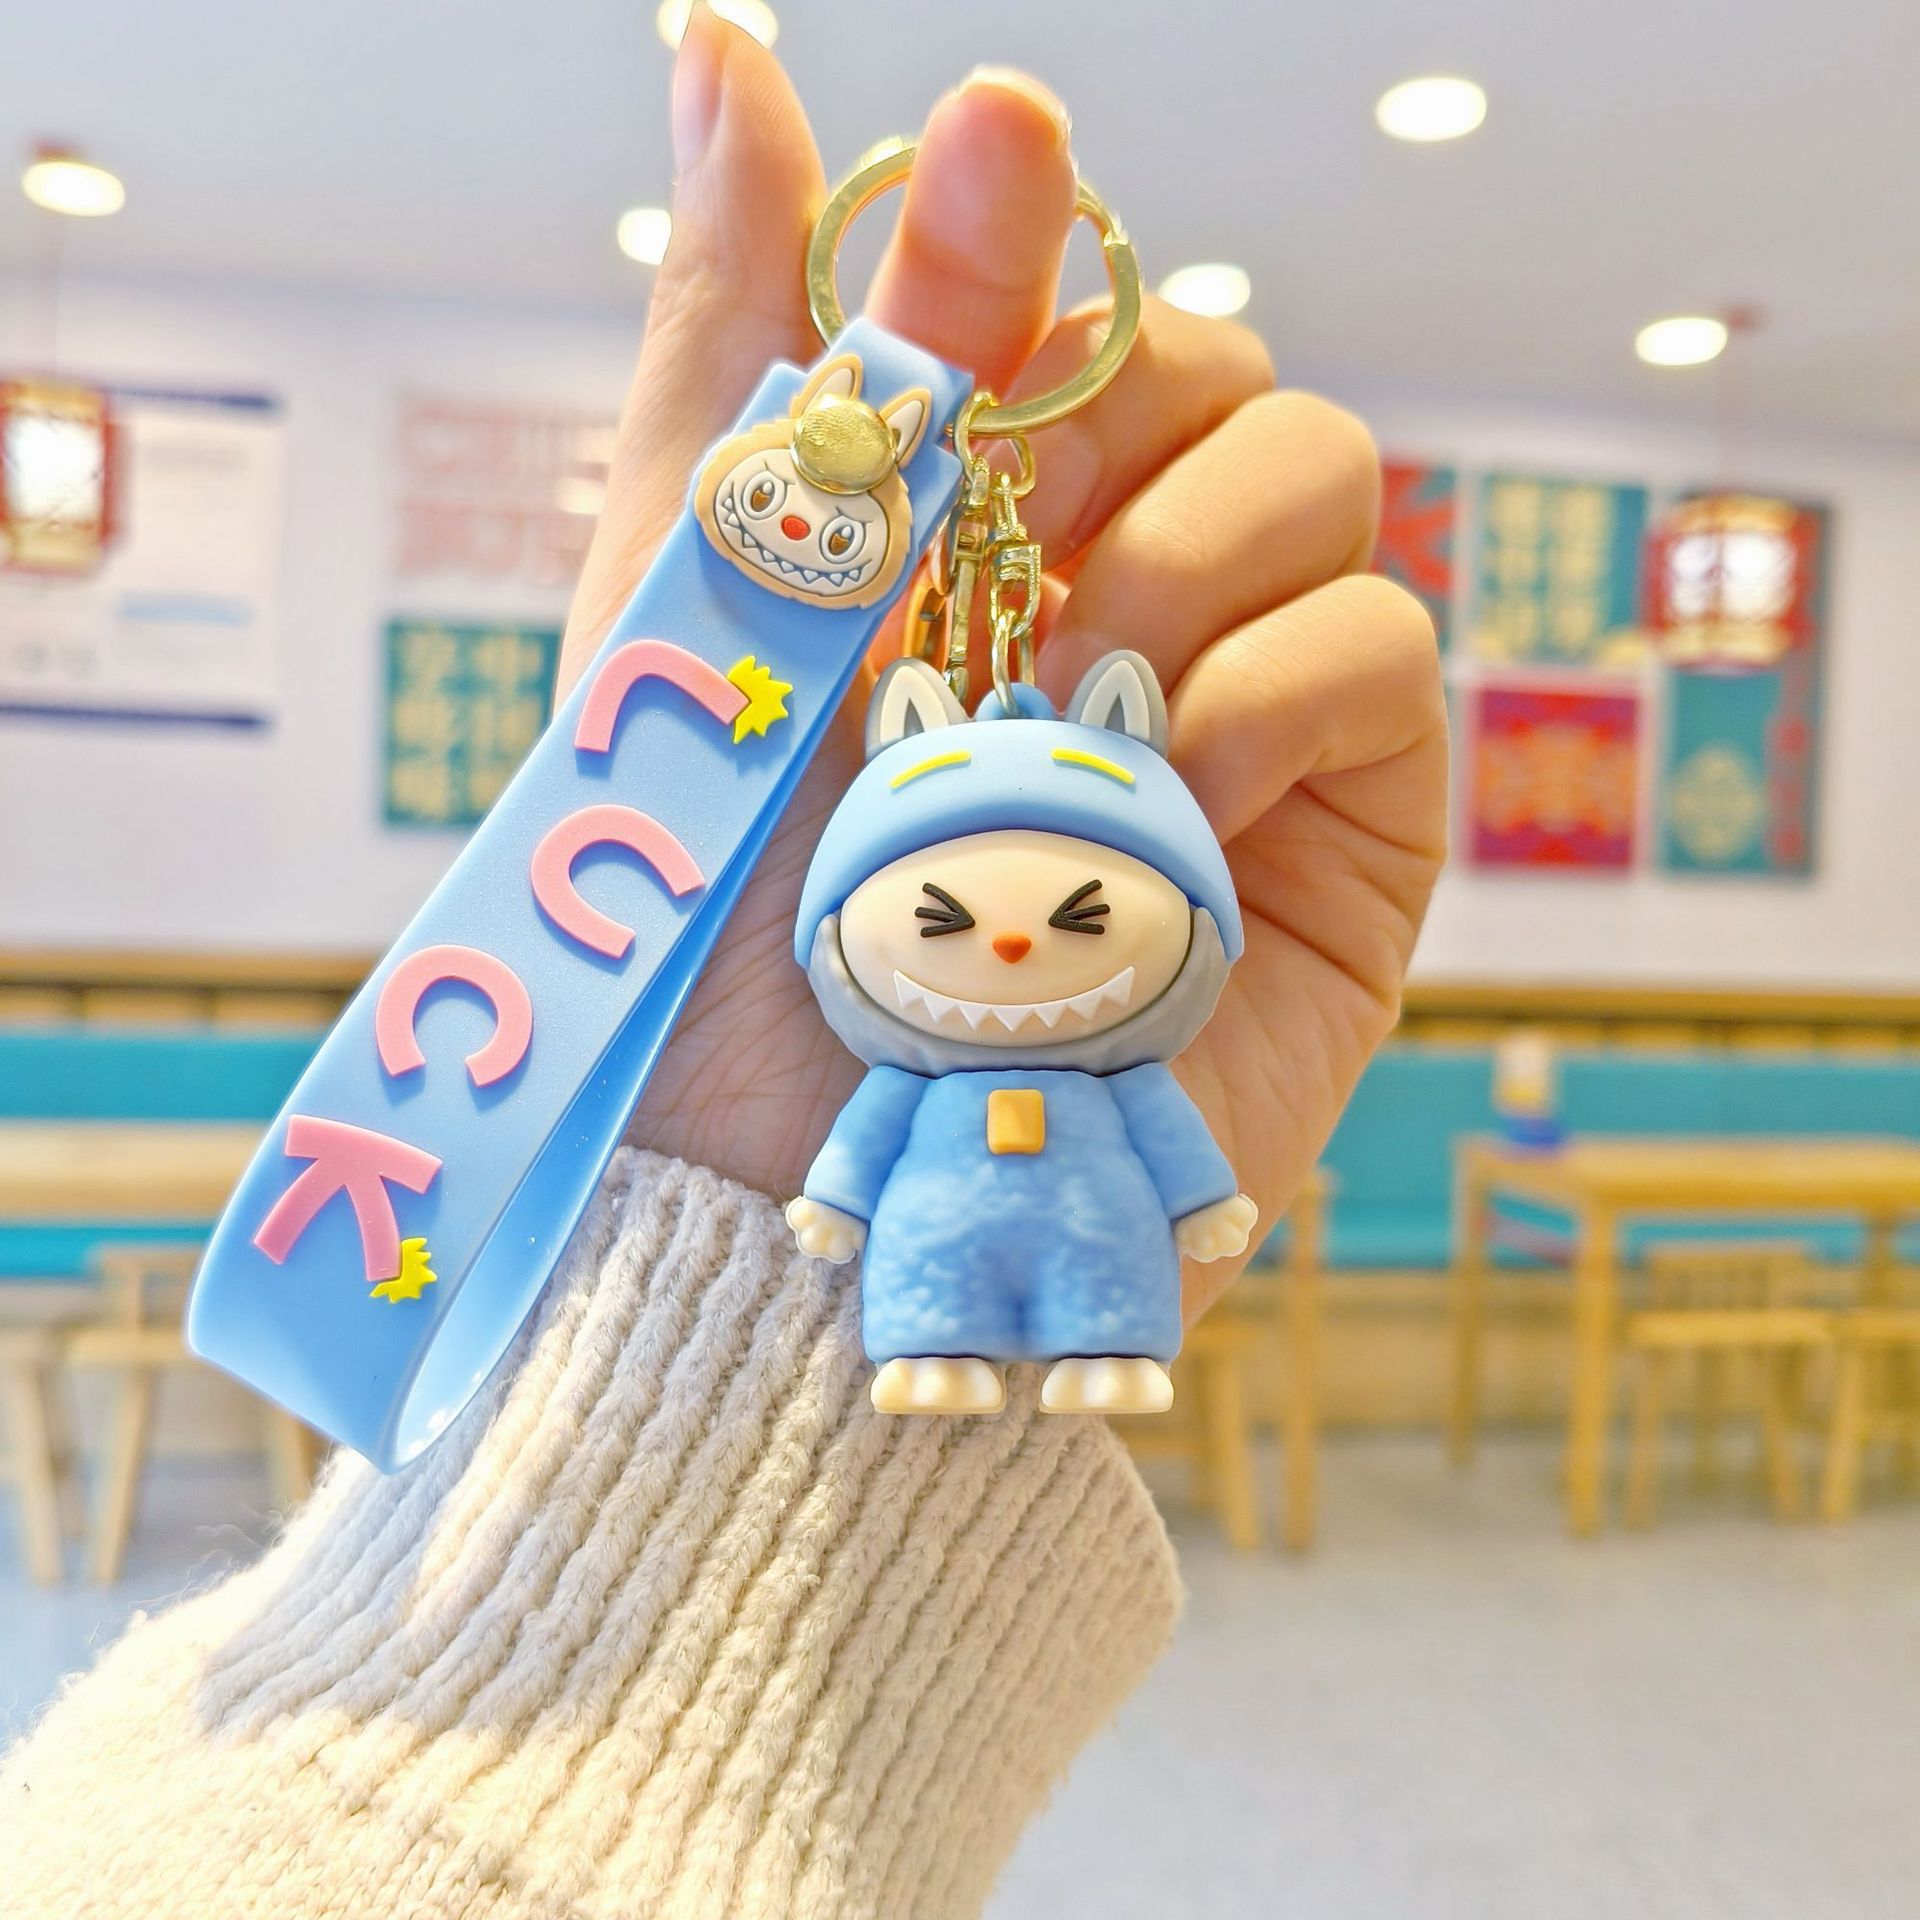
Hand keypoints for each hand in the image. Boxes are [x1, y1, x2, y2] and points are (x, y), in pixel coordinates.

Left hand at [566, 8, 1446, 1322]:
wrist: (798, 1181)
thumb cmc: (717, 911)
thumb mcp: (701, 592)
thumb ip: (747, 330)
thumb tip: (729, 38)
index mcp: (959, 525)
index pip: (1062, 304)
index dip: (1033, 288)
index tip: (973, 311)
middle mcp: (1105, 591)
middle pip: (1213, 358)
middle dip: (1116, 424)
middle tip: (1007, 563)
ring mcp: (1235, 703)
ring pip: (1324, 468)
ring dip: (1197, 552)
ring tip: (1082, 706)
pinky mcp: (1344, 824)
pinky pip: (1395, 638)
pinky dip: (1290, 679)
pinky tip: (1182, 780)